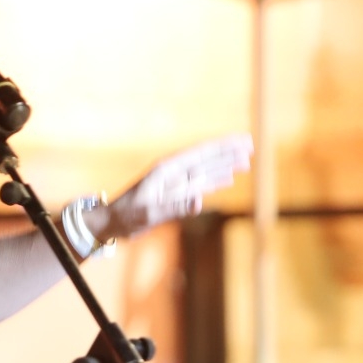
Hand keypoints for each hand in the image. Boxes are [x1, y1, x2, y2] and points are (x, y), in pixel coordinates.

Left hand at [96, 134, 252, 239]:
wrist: (111, 223)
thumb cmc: (126, 216)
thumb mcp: (148, 213)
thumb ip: (174, 207)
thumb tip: (200, 202)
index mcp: (166, 170)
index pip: (200, 154)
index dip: (222, 147)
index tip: (242, 140)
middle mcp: (173, 173)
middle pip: (207, 159)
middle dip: (228, 152)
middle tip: (251, 146)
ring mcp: (175, 184)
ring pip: (206, 171)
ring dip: (226, 166)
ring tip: (246, 161)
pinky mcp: (175, 196)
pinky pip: (200, 185)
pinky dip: (215, 181)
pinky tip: (228, 178)